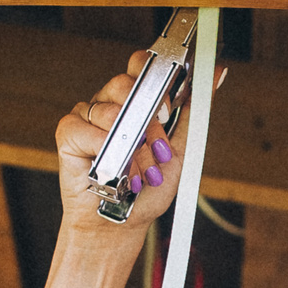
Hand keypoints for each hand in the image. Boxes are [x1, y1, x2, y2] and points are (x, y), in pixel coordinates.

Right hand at [54, 51, 218, 236]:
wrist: (122, 223)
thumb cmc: (147, 187)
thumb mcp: (181, 146)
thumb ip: (195, 109)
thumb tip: (218, 72)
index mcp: (136, 101)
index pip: (141, 65)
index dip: (155, 83)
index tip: (168, 111)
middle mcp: (111, 103)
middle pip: (124, 83)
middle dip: (146, 121)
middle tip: (154, 147)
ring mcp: (88, 116)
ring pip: (109, 111)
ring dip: (130, 148)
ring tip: (135, 171)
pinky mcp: (69, 133)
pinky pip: (85, 128)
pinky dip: (103, 151)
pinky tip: (109, 169)